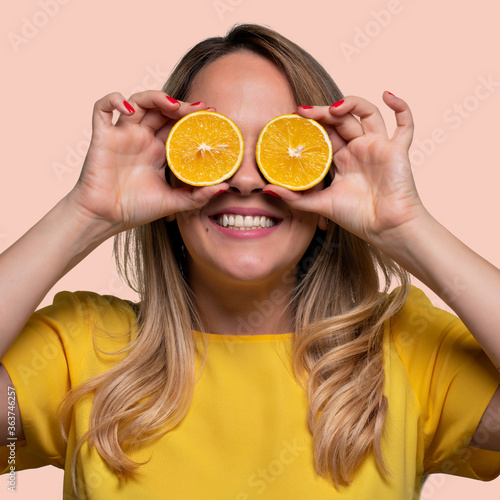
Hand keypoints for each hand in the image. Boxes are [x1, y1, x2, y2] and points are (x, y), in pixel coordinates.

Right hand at [67, 91, 225, 234]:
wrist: (105, 219)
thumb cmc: (135, 210)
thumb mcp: (173, 202)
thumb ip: (197, 196)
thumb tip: (224, 187)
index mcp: (158, 151)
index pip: (178, 125)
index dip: (193, 117)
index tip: (213, 114)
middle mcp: (142, 139)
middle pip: (161, 110)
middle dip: (181, 105)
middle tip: (199, 109)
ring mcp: (122, 135)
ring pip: (137, 102)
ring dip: (155, 97)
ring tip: (173, 106)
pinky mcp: (102, 136)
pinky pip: (102, 109)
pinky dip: (113, 100)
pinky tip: (128, 109)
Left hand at [266, 93, 425, 249]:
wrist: (384, 229)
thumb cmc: (356, 217)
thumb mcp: (319, 204)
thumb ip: (295, 197)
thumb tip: (266, 190)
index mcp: (342, 159)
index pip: (325, 133)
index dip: (311, 123)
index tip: (293, 118)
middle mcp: (359, 149)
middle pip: (342, 120)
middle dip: (323, 112)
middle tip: (304, 112)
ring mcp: (378, 147)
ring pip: (367, 114)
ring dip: (351, 104)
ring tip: (333, 108)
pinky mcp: (396, 150)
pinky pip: (405, 124)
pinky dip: (401, 107)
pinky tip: (387, 95)